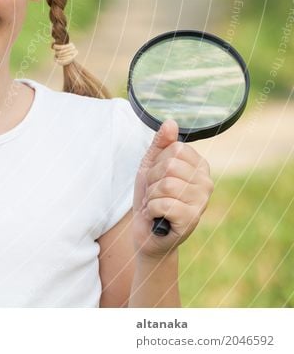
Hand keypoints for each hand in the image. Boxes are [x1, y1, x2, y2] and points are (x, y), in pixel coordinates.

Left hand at [132, 120, 213, 259]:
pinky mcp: (192, 219)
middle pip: (170, 165)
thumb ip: (161, 143)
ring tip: (155, 204)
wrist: (146, 232)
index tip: (157, 176)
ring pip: (166, 184)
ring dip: (151, 196)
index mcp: (200, 166)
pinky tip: (157, 217)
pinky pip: (163, 203)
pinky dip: (151, 210)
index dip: (157, 162)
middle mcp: (206, 182)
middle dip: (152, 180)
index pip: (175, 148)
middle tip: (154, 193)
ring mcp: (201, 202)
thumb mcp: (151, 165)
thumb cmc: (151, 196)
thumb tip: (171, 122)